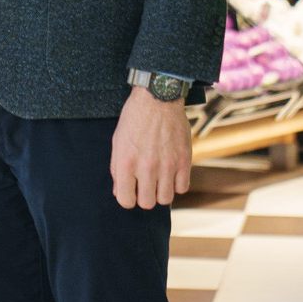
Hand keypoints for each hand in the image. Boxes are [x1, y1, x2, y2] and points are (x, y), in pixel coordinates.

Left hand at [110, 86, 192, 209]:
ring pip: (165, 199)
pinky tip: (171, 173)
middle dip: (144, 197)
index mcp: (126, 162)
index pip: (126, 200)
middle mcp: (147, 167)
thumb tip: (120, 192)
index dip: (127, 198)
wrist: (158, 98)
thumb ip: (117, 169)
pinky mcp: (184, 160)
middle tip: (145, 185)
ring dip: (161, 192)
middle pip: (147, 203)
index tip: (130, 191)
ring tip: (158, 180)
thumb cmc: (135, 119)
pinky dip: (176, 184)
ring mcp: (167, 165)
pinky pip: (182, 188)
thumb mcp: (118, 142)